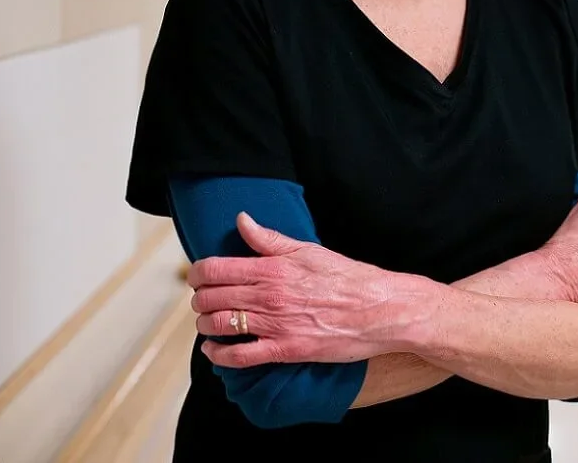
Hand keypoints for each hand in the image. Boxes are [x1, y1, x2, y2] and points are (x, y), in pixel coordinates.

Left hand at [187, 213, 429, 368]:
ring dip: (205, 325)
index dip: (197, 273)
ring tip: (207, 323)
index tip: (196, 276)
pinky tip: (214, 351)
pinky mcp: (286, 350)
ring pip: (220, 325)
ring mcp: (276, 324)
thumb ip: (270, 239)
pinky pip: (240, 357)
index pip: (216, 268)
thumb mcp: (309, 250)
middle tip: (202, 300)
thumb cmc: (348, 278)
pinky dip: (219, 356)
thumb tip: (242, 220)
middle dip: (199, 299)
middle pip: (211, 297)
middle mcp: (269, 295)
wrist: (380, 310)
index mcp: (273, 267)